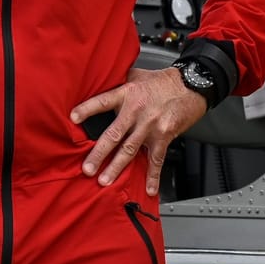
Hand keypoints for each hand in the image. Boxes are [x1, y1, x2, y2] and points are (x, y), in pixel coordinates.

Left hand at [72, 67, 205, 194]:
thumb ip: (118, 81)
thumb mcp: (137, 74)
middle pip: (114, 134)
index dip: (88, 109)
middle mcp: (137, 111)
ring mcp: (150, 125)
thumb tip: (100, 82)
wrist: (192, 85)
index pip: (103, 101)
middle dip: (99, 153)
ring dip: (116, 167)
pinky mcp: (164, 136)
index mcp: (128, 93)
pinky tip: (149, 189)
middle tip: (87, 168)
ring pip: (130, 150)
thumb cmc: (163, 81)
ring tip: (105, 180)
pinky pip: (156, 159)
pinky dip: (153, 176)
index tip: (73, 118)